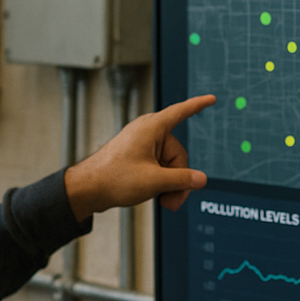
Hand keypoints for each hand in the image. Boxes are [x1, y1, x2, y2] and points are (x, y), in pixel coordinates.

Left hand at [63, 94, 215, 218]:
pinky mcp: (139, 158)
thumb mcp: (154, 181)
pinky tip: (158, 196)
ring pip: (170, 165)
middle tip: (172, 199)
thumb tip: (201, 179)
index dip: (198, 106)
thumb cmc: (113, 178)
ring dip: (171, 185)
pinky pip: (160, 168)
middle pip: (179, 154)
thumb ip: (182, 180)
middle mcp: (148, 134)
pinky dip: (162, 183)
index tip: (211, 99)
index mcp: (151, 128)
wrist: (88, 189)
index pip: (180, 112)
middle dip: (179, 179)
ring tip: (164, 201)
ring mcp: (143, 146)